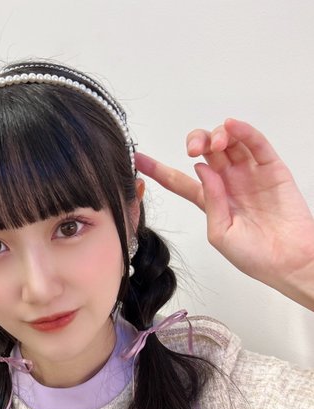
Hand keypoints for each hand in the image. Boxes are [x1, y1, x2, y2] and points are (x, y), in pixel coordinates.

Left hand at [136, 119, 313, 308]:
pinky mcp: (272, 169)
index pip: (180, 181)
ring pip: (230, 142)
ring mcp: (250, 174)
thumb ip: (209, 201)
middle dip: (197, 142)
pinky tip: (233, 126)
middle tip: (194, 149)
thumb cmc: (255, 256)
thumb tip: (201, 169)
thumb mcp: (220, 234)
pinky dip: (245, 131)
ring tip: (215, 143)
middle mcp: (229, 184)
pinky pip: (257, 144)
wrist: (289, 262)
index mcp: (211, 201)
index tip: (139, 160)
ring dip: (218, 135)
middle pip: (206, 153)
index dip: (159, 169)